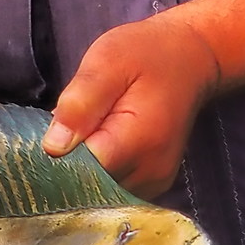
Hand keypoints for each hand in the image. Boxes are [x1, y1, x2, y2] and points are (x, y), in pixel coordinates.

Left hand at [42, 14, 222, 198]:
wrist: (190, 59)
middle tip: (76, 120)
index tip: (56, 128)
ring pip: (99, 190)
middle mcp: (149, 174)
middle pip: (89, 185)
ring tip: (93, 126)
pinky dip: (101, 169)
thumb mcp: (107, 63)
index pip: (79, 172)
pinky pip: (114, 188)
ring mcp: (153, 184)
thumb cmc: (146, 54)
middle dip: (72, 159)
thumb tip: (53, 147)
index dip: (59, 154)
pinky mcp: (152, 185)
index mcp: (138, 144)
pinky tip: (104, 140)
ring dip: (86, 165)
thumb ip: (80, 103)